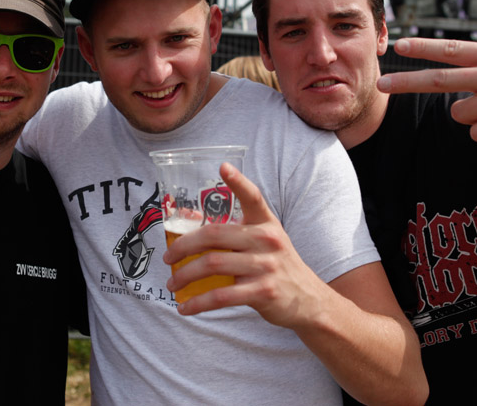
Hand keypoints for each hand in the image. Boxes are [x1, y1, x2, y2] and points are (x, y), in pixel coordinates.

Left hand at [163, 162, 326, 329]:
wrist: (309, 300)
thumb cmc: (277, 265)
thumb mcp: (260, 241)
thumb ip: (228, 229)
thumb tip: (186, 218)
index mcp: (266, 223)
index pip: (253, 197)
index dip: (238, 182)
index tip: (223, 167)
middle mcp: (267, 240)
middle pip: (214, 235)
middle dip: (183, 246)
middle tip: (167, 258)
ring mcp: (266, 266)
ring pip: (213, 264)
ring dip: (185, 275)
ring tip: (172, 283)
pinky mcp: (263, 292)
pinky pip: (221, 296)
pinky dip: (198, 303)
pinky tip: (185, 308)